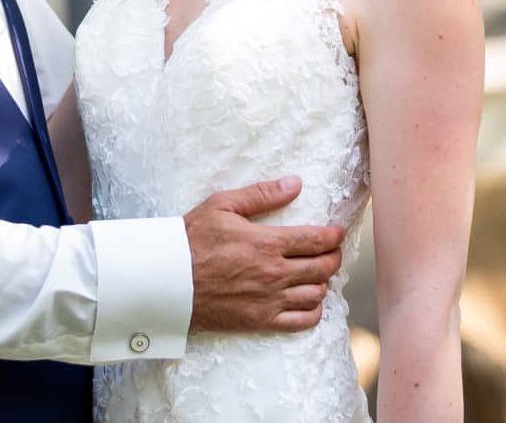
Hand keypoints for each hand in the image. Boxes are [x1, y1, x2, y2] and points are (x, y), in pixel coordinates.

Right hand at [183, 176, 344, 332]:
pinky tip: (309, 301)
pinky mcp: (261, 320)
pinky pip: (302, 321)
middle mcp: (275, 273)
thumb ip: (261, 194)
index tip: (336, 233)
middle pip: (323, 267)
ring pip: (317, 294)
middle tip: (331, 251)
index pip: (316, 240)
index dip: (333, 236)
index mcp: (268, 243)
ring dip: (323, 282)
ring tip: (318, 274)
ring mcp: (270, 299)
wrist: (170, 280)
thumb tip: (295, 183)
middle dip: (333, 257)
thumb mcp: (222, 205)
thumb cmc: (193, 239)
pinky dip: (314, 311)